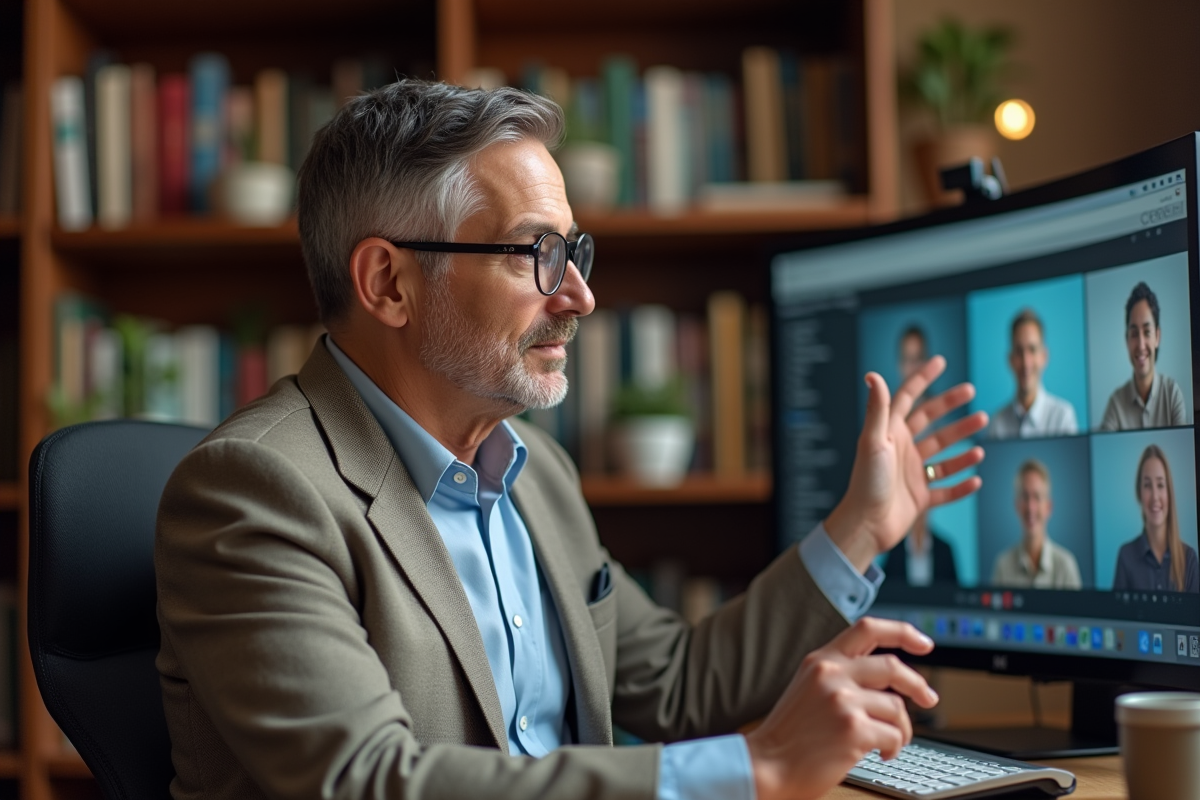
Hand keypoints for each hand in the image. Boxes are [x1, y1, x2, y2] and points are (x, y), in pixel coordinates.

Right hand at [745, 618, 938, 799]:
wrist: (767, 766)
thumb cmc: (789, 735)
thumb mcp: (808, 688)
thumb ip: (840, 674)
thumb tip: (887, 678)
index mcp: (821, 660)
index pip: (868, 629)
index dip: (902, 632)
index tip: (923, 642)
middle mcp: (832, 674)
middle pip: (893, 667)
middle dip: (918, 684)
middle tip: (929, 698)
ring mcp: (843, 700)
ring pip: (897, 708)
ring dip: (901, 729)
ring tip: (888, 742)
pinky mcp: (854, 729)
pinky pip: (894, 736)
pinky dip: (894, 748)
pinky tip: (881, 755)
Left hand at [825, 356, 986, 570]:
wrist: (865, 525)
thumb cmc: (866, 481)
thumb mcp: (873, 441)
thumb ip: (878, 409)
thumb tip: (872, 374)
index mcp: (890, 433)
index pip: (908, 399)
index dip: (923, 378)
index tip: (941, 361)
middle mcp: (902, 450)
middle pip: (931, 423)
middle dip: (951, 406)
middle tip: (972, 392)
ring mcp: (912, 474)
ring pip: (944, 455)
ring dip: (963, 445)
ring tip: (982, 436)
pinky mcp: (920, 498)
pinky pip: (946, 489)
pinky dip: (961, 484)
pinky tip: (977, 478)